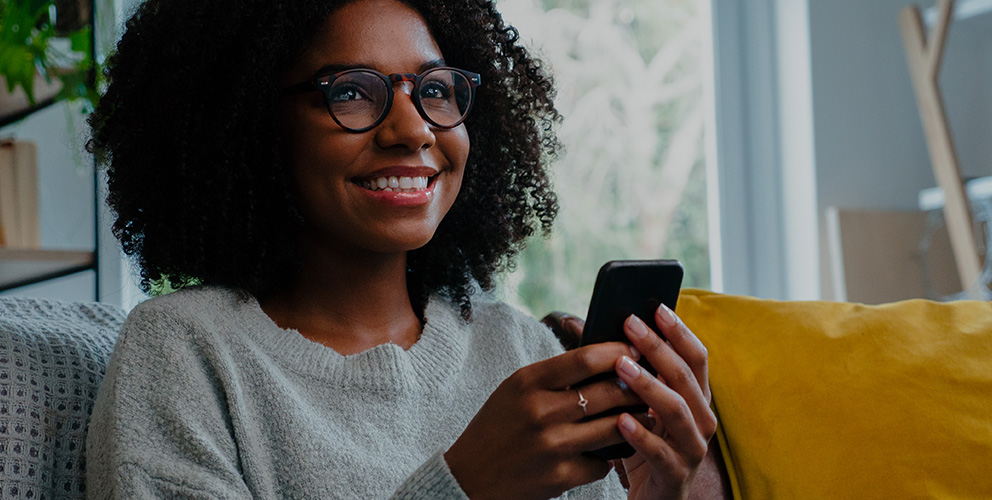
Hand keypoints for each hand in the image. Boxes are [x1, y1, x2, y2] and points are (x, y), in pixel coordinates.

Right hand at [444, 341, 648, 499]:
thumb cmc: (497, 428)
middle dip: (635, 386)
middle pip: (606, 391)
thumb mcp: (515, 390)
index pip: (585, 358)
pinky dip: (610, 457)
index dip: (617, 352)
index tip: (634, 350)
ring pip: (613, 427)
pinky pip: (603, 463)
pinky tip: (610, 451)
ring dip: (635, 420)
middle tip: (648, 383)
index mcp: (527, 382)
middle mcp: (540, 411)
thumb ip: (554, 374)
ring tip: (645, 414)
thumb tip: (603, 358)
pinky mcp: (560, 477)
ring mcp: (552, 446)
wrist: (469, 478)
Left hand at [616, 305, 716, 499]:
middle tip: (631, 325)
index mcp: (695, 398)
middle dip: (658, 348)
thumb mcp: (634, 403)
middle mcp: (701, 420)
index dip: (678, 331)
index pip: (696, 357)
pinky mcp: (676, 476)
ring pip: (678, 411)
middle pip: (686, 377)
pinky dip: (642, 436)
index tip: (655, 307)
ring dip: (649, 385)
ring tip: (621, 366)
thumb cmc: (639, 443)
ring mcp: (692, 449)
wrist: (650, 498)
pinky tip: (621, 420)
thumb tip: (576, 323)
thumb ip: (618, 367)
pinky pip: (661, 453)